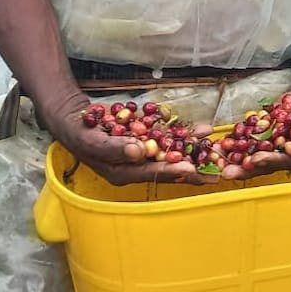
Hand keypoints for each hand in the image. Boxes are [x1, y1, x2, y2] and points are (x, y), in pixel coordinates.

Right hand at [37, 87, 218, 186]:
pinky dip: (183, 133)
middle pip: (168, 168)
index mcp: (123, 173)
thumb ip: (115, 149)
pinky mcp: (146, 138)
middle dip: (192, 167)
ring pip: (173, 152)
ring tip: (215, 147)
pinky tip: (201, 129)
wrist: (74, 118)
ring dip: (193, 148)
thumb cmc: (79, 133)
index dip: (172, 171)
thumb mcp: (92, 141)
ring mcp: (142, 152)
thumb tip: (138, 153)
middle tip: (216, 171)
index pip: (151, 174)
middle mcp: (136, 166)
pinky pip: (168, 137)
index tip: (191, 168)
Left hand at [220, 82, 290, 180]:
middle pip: (261, 165)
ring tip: (216, 158)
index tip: (255, 159)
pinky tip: (218, 143)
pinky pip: (244, 139)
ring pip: (248, 154)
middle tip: (226, 171)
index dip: (268, 161)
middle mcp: (281, 157)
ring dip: (231, 157)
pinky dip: (232, 141)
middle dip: (242, 168)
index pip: (282, 162)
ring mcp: (269, 147)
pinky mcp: (260, 136)